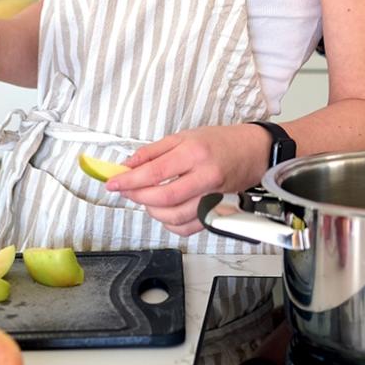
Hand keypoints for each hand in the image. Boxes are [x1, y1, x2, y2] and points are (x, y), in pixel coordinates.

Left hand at [109, 125, 268, 236]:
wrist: (251, 152)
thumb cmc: (219, 142)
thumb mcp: (183, 136)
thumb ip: (153, 152)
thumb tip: (127, 165)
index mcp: (194, 153)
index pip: (155, 171)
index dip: (130, 180)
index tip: (113, 183)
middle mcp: (205, 177)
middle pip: (163, 197)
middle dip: (138, 196)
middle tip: (126, 191)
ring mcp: (212, 198)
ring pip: (174, 217)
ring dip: (152, 211)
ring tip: (146, 198)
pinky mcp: (216, 213)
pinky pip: (187, 228)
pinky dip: (169, 224)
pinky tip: (164, 211)